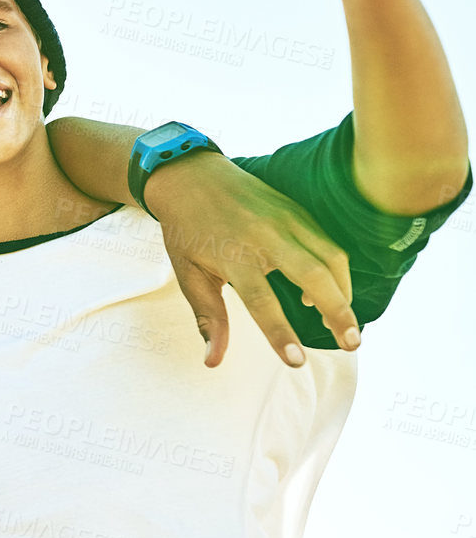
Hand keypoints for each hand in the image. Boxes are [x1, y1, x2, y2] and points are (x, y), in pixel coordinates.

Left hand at [146, 152, 358, 367]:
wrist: (189, 176)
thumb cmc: (186, 230)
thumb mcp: (188, 274)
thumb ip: (207, 317)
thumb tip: (212, 361)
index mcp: (232, 255)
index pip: (262, 302)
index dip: (280, 334)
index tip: (297, 361)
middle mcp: (264, 236)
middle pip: (313, 276)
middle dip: (338, 312)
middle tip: (352, 344)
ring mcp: (286, 219)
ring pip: (330, 258)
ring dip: (344, 292)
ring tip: (345, 324)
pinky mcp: (297, 210)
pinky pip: (328, 242)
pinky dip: (337, 270)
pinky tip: (329, 291)